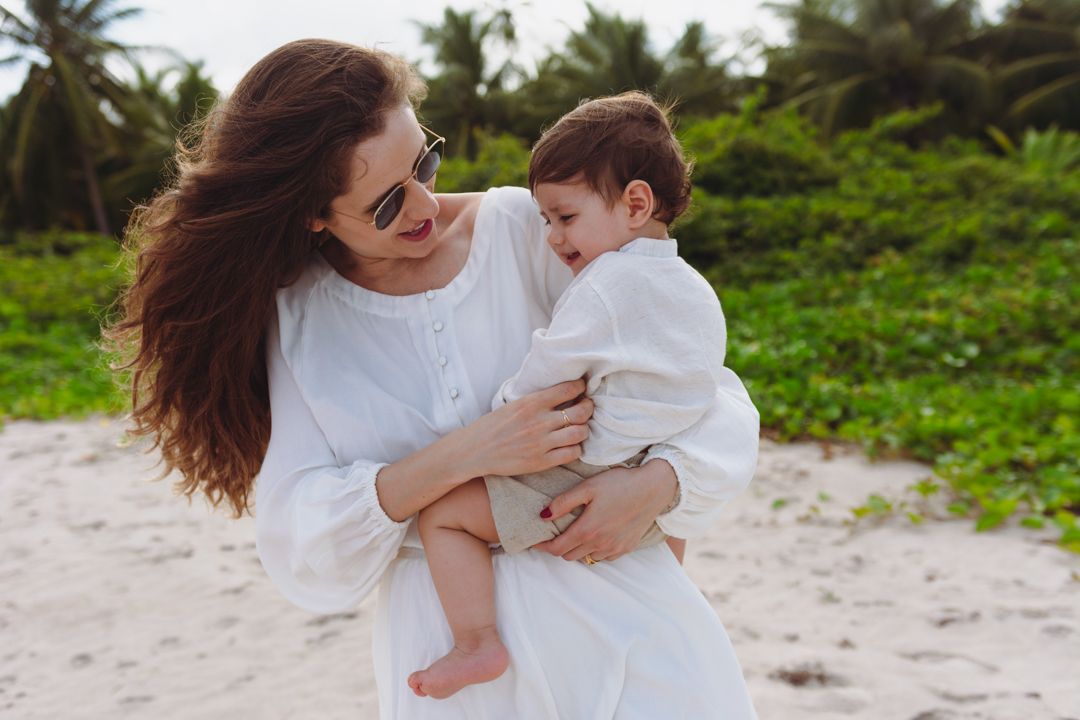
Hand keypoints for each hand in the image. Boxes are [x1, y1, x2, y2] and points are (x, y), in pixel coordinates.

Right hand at [459, 379, 592, 478]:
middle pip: (581, 411)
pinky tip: (570, 446)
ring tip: (579, 428)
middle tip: (586, 408)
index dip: (581, 387)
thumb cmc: (493, 426)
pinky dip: (576, 449)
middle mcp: (539, 422)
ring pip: (579, 433)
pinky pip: (571, 454)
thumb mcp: (513, 404)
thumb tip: (562, 392)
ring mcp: (541, 443)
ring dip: (584, 430)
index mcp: (531, 403)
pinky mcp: (541, 462)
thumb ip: (537, 400)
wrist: (474, 451)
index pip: (568, 389)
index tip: (582, 388)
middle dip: (588, 408)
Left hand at [534, 459, 676, 562]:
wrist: (654, 487)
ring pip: (586, 558)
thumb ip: (564, 502)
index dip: (542, 547)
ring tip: (575, 533)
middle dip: (558, 547)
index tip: (535, 541)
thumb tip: (543, 516)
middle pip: (569, 556)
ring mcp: (615, 549)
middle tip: (554, 534)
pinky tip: (596, 535)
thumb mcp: (588, 487)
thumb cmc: (620, 483)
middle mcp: (600, 544)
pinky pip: (604, 557)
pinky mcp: (627, 548)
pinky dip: (594, 550)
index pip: (557, 549)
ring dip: (577, 550)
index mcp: (587, 530)